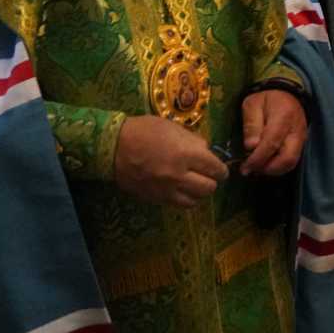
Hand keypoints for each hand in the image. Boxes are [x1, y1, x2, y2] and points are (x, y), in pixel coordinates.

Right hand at [113, 115, 227, 206]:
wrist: (113, 147)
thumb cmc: (144, 131)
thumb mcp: (173, 127)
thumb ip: (193, 140)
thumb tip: (206, 151)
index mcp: (186, 154)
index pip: (215, 168)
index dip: (221, 169)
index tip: (219, 168)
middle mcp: (179, 175)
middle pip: (209, 187)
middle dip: (213, 181)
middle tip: (209, 175)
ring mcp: (167, 190)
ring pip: (196, 200)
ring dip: (200, 192)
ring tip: (196, 184)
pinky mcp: (156, 199)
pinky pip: (179, 205)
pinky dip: (186, 199)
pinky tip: (183, 190)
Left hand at [238, 88, 307, 176]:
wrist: (287, 92)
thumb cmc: (266, 98)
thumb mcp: (252, 105)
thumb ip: (252, 125)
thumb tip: (251, 147)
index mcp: (283, 117)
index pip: (272, 144)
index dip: (257, 159)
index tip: (245, 167)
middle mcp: (296, 131)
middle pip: (288, 159)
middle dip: (268, 169)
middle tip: (252, 168)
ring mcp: (302, 138)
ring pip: (291, 163)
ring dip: (273, 169)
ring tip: (257, 166)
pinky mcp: (301, 143)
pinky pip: (291, 160)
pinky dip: (278, 166)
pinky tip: (265, 162)